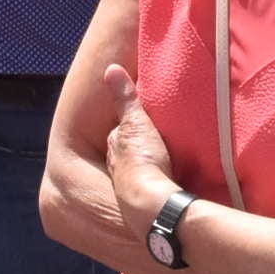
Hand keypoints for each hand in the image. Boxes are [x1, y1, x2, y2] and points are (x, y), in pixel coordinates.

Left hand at [101, 64, 179, 211]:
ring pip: (134, 174)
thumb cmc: (142, 161)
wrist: (151, 203)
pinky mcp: (143, 203)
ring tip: (161, 169)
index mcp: (115, 147)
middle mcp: (117, 168)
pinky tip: (164, 190)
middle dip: (135, 153)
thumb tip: (110, 69)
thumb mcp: (136, 123)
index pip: (119, 133)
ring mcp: (128, 188)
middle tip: (152, 149)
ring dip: (145, 172)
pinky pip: (148, 191)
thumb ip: (125, 98)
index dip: (129, 127)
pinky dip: (153, 188)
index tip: (141, 124)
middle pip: (125, 155)